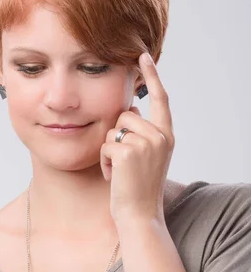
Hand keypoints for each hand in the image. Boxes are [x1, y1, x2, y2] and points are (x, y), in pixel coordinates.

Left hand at [100, 52, 174, 224]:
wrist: (140, 215)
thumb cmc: (139, 187)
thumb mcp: (147, 156)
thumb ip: (143, 132)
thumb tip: (131, 110)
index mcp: (167, 135)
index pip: (160, 98)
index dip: (151, 76)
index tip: (141, 55)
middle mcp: (161, 136)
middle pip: (126, 114)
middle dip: (117, 135)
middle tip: (124, 161)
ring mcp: (147, 143)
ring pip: (113, 129)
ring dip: (109, 149)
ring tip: (120, 170)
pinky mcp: (129, 152)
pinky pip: (105, 144)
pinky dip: (103, 161)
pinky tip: (113, 176)